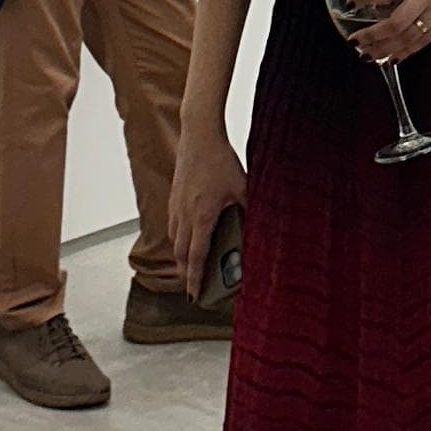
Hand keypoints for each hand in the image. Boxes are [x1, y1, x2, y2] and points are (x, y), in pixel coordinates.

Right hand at [170, 125, 247, 299]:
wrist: (199, 136)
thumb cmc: (219, 160)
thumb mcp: (242, 187)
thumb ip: (248, 209)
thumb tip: (258, 225)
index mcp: (202, 217)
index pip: (196, 256)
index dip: (195, 278)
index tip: (195, 294)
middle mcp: (185, 215)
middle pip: (180, 253)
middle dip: (185, 272)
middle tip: (192, 286)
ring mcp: (176, 205)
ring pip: (174, 240)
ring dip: (180, 256)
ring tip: (188, 266)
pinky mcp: (174, 196)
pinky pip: (172, 225)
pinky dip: (177, 238)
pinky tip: (185, 237)